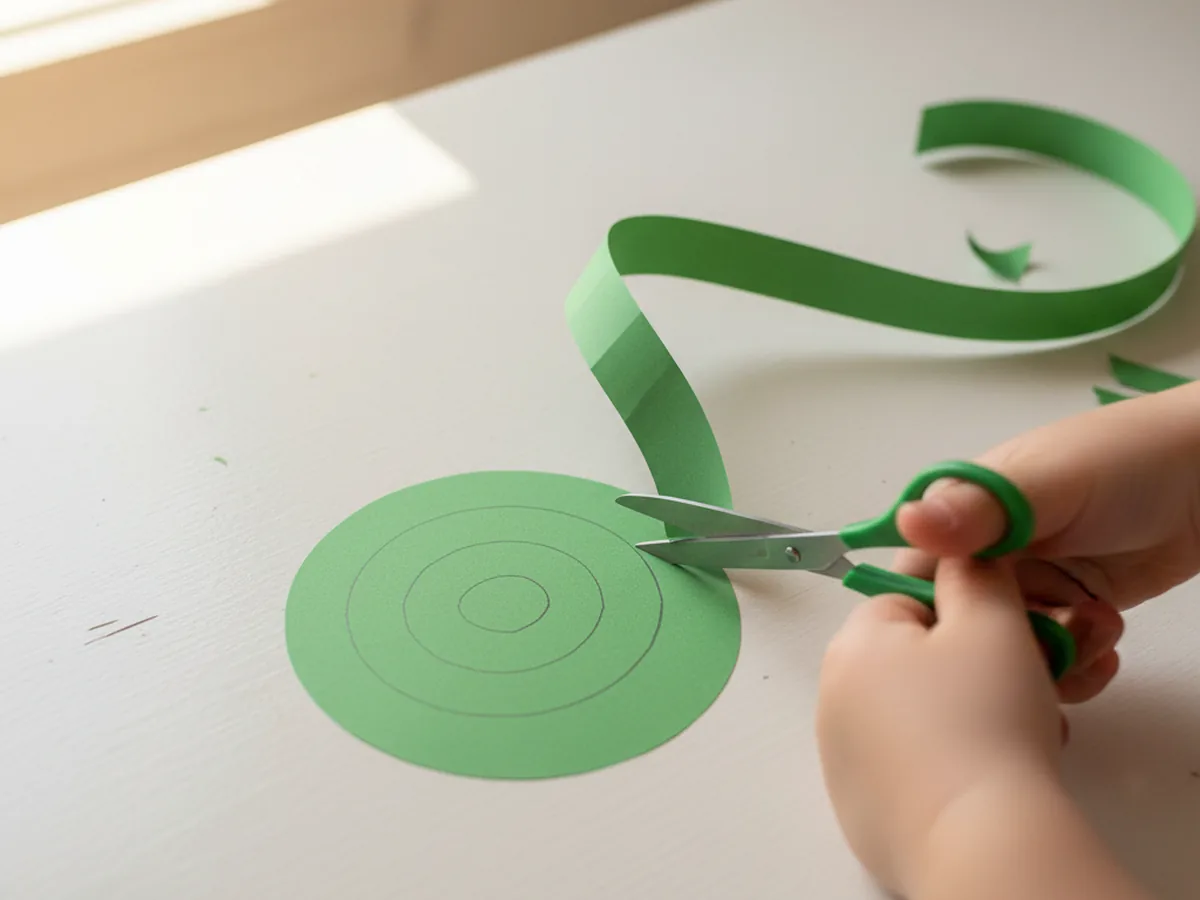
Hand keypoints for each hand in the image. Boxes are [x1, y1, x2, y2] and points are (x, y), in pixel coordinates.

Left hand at [816, 559, 1062, 895]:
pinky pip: (913, 766)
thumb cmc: (986, 720)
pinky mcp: (863, 808)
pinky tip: (995, 774)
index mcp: (853, 642)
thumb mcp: (991, 621)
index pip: (906, 598)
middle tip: (1025, 686)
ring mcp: (843, 757)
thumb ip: (973, 573)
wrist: (981, 840)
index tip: (1006, 633)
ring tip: (1024, 733)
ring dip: (970, 714)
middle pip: (913, 658)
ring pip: (919, 714)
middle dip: (973, 666)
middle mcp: (833, 696)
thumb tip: (958, 551)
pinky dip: (952, 762)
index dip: (965, 610)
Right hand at [895, 381, 1199, 702]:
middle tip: (1045, 647)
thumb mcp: (1050, 481)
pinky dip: (1075, 665)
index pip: (915, 577)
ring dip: (1047, 658)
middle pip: (960, 627)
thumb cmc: (1129, 461)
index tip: (962, 645)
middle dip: (998, 649)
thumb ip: (982, 507)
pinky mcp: (1070, 611)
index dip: (929, 617)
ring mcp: (1031, 584)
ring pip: (1007, 650)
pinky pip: (1051, 656)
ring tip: (1094, 637)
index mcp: (964, 513)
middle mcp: (988, 553)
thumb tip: (909, 522)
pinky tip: (1106, 648)